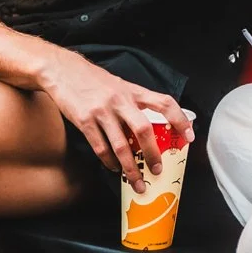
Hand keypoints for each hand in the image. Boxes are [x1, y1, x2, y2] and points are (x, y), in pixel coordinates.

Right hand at [39, 53, 192, 192]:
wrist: (63, 70)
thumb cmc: (93, 80)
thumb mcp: (119, 85)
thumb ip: (133, 103)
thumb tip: (150, 129)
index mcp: (133, 91)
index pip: (164, 103)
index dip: (179, 120)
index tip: (189, 137)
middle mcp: (120, 100)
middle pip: (144, 130)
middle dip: (153, 154)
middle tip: (157, 170)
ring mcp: (102, 111)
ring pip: (122, 146)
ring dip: (131, 168)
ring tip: (137, 182)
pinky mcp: (85, 121)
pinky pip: (101, 148)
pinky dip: (109, 162)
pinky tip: (113, 168)